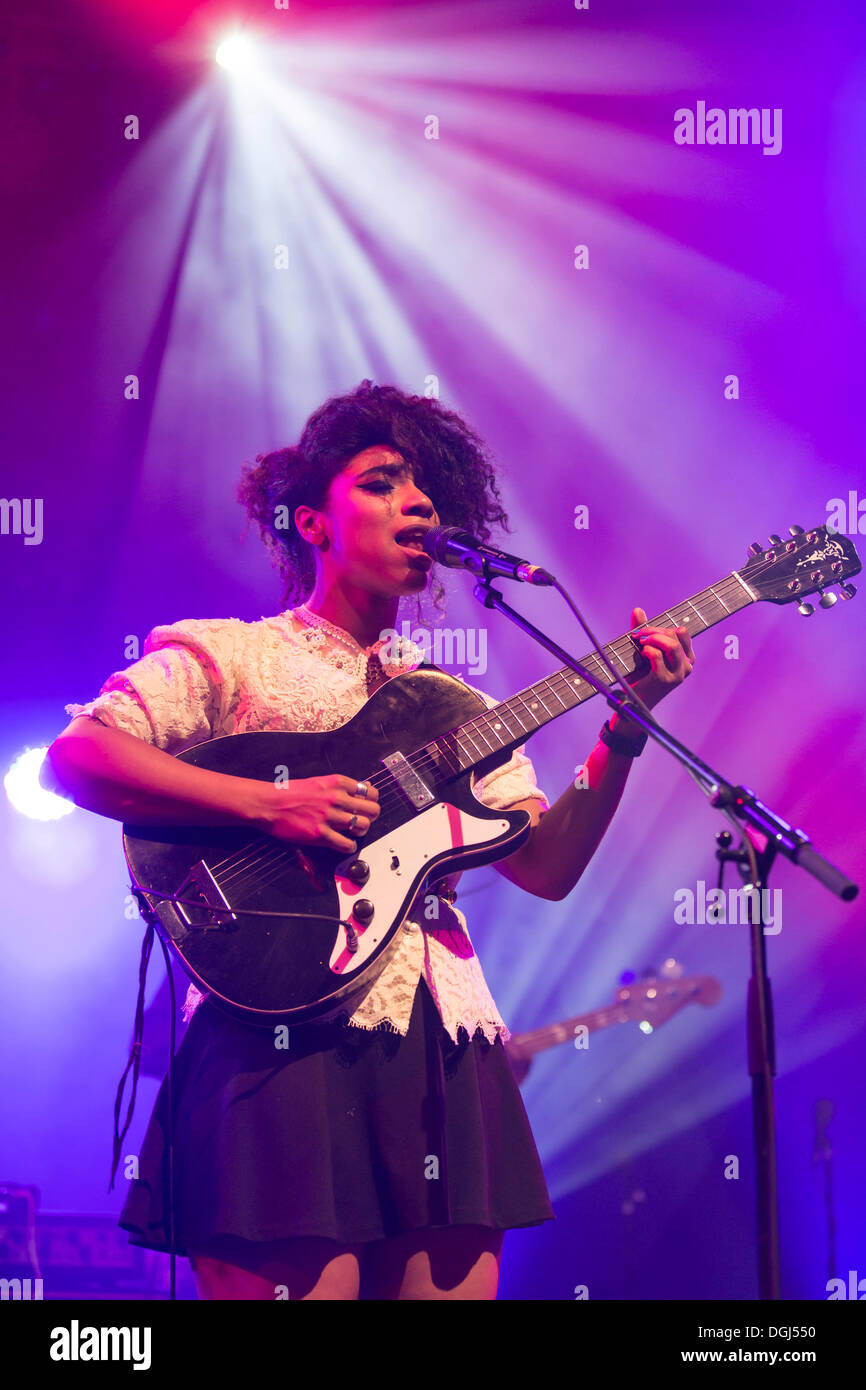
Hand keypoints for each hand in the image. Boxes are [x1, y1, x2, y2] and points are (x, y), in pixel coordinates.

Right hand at [252, 774, 379, 850]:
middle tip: (363, 821)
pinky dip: (349, 847)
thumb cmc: (290, 792)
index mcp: (337, 783)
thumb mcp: (319, 782)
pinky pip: (347, 844)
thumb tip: (364, 788)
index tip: (366, 807)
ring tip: (352, 833)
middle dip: (370, 817)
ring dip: (360, 832)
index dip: (371, 801)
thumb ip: (341, 787)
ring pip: (363, 827)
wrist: (268, 804)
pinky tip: (344, 844)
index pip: (370, 792)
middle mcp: (336, 798)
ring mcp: (329, 817)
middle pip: (372, 810)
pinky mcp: (320, 834)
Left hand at [620, 605, 694, 713]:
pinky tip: (641, 655)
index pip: (681, 633)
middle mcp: (686, 666)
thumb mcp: (644, 650)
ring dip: (652, 639)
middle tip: (637, 635)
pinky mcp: (665, 680)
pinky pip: (657, 655)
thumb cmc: (640, 675)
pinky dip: (647, 651)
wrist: (633, 700)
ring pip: (671, 645)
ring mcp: (678, 674)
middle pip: (676, 636)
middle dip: (654, 631)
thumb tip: (637, 609)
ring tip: (640, 643)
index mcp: (686, 658)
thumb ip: (643, 630)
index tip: (645, 631)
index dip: (662, 627)